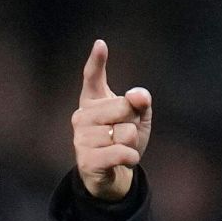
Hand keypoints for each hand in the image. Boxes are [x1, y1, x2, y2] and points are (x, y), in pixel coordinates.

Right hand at [72, 39, 152, 200]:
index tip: (101, 45)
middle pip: (123, 107)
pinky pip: (122, 151)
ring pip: (125, 133)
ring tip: (120, 150)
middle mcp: (81, 116)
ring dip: (131, 144)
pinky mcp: (87, 160)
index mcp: (92, 102)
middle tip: (124, 135)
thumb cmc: (123, 141)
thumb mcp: (138, 120)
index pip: (93, 77)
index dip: (97, 61)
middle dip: (133, 122)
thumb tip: (137, 95)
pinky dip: (131, 158)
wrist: (113, 176)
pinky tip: (124, 161)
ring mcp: (81, 138)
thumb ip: (140, 102)